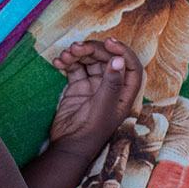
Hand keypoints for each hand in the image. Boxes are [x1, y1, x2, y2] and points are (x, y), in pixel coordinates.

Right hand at [46, 39, 143, 154]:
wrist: (69, 145)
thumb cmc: (91, 131)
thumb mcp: (103, 107)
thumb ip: (111, 83)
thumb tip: (118, 60)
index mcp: (124, 92)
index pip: (130, 65)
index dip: (122, 51)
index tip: (108, 42)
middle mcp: (111, 86)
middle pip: (107, 59)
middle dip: (93, 50)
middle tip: (77, 48)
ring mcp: (94, 85)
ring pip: (89, 60)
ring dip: (78, 54)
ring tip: (66, 55)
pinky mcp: (78, 86)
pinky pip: (74, 67)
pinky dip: (67, 62)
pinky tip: (58, 62)